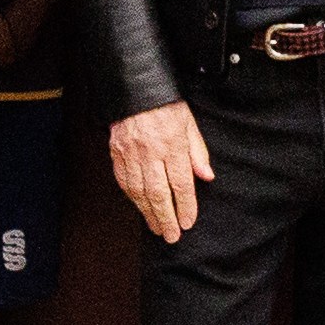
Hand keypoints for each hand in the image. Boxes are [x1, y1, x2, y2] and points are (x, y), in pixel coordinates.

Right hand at [109, 99, 211, 242]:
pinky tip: (140, 207)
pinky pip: (124, 182)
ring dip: (148, 213)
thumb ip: (197, 152)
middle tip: (171, 235)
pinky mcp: (117, 154)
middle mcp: (150, 152)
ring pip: (139, 192)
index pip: (180, 183)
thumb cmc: (164, 104)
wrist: (134, 89)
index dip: (185, 206)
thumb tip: (206, 176)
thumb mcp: (189, 123)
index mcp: (172, 144)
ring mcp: (131, 154)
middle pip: (159, 193)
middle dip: (166, 218)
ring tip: (157, 227)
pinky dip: (133, 198)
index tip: (188, 222)